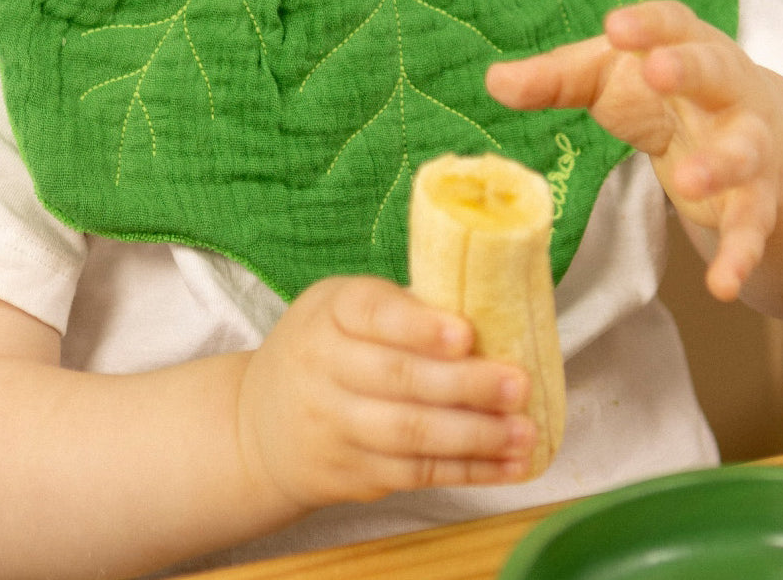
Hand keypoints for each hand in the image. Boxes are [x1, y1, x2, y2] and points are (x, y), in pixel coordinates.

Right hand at [235, 276, 534, 511]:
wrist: (257, 423)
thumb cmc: (324, 347)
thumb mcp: (341, 307)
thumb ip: (401, 309)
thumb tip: (488, 313)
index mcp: (329, 312)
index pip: (372, 313)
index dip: (419, 326)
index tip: (465, 334)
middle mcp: (323, 366)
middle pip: (399, 379)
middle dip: (466, 384)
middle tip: (518, 384)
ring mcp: (334, 426)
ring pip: (411, 434)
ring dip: (476, 436)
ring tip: (524, 432)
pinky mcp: (350, 474)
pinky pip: (416, 474)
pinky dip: (467, 472)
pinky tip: (507, 466)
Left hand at [486, 0, 782, 302]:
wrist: (754, 132)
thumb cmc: (663, 92)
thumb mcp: (607, 76)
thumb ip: (555, 78)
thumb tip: (494, 80)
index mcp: (686, 44)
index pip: (671, 21)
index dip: (646, 23)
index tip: (614, 25)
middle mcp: (727, 88)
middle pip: (713, 71)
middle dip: (688, 69)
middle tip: (658, 71)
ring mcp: (748, 142)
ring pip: (743, 149)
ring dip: (720, 163)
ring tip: (687, 179)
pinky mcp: (755, 197)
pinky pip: (752, 224)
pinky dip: (741, 253)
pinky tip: (724, 283)